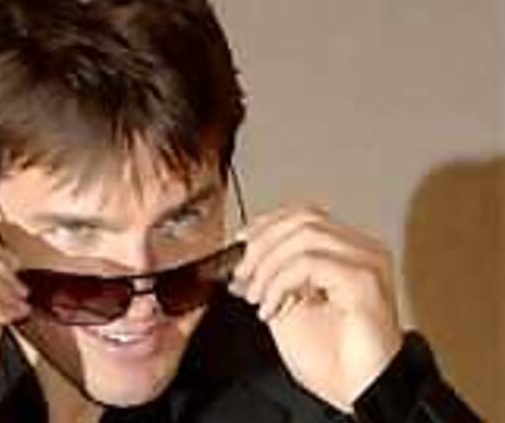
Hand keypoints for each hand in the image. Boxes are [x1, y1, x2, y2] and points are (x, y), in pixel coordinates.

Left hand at [230, 204, 402, 410]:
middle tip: (243, 276)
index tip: (240, 243)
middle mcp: (362, 250)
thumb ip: (271, 274)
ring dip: (269, 266)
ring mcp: (367, 262)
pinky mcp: (365, 281)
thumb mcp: (286, 303)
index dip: (266, 224)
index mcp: (346, 252)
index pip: (304, 214)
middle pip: (303, 218)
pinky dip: (281, 282)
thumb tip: (244, 255)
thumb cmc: (332, 358)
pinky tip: (274, 308)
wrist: (358, 393)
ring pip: (305, 235)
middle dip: (262, 244)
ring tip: (258, 297)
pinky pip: (311, 262)